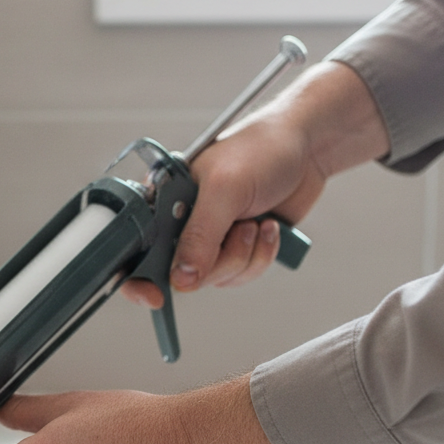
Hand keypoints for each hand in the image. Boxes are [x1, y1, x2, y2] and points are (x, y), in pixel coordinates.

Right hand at [122, 61, 390, 308]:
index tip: (155, 295)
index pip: (135, 248)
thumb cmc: (262, 149)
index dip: (137, 278)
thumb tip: (181, 279)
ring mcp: (209, 238)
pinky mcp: (235, 248)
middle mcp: (181, 223)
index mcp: (163, 202)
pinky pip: (238, 274)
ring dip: (243, 255)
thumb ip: (200, 237)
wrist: (308, 148)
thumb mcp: (225, 190)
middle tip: (238, 231)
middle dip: (215, 261)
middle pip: (178, 273)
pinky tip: (267, 227)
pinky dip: (259, 256)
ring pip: (213, 278)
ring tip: (255, 222)